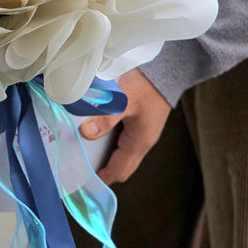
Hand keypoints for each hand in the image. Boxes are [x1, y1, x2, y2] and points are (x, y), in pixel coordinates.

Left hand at [79, 69, 171, 184]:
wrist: (167, 67)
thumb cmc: (147, 84)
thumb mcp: (124, 100)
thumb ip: (106, 118)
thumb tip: (86, 133)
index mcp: (140, 141)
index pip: (119, 170)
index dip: (102, 177)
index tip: (83, 181)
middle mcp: (143, 140)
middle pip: (122, 164)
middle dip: (103, 168)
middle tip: (79, 165)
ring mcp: (143, 130)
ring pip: (122, 151)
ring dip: (105, 152)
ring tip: (82, 148)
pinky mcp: (140, 119)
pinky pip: (123, 137)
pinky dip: (109, 138)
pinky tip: (95, 128)